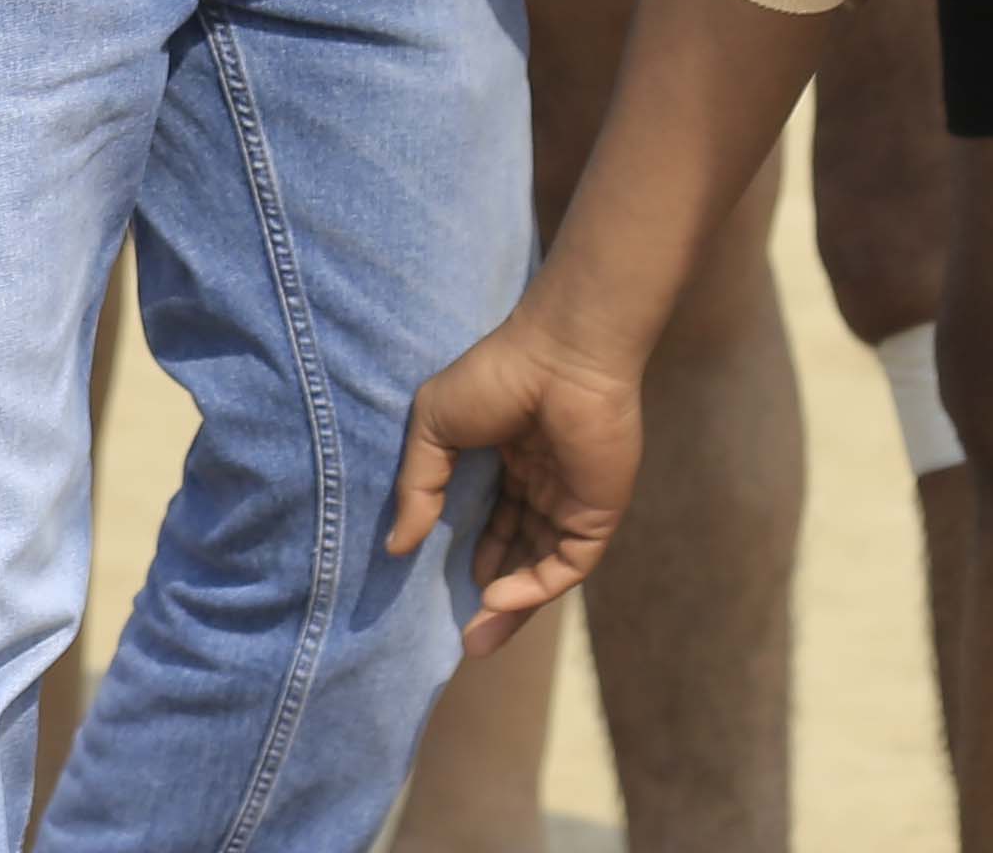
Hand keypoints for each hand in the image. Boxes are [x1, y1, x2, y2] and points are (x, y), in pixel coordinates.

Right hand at [386, 302, 650, 657]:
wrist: (562, 355)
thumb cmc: (496, 377)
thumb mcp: (435, 429)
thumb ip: (418, 488)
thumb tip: (396, 548)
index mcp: (508, 460)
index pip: (490, 522)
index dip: (466, 555)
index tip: (435, 585)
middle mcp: (542, 486)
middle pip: (515, 553)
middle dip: (489, 596)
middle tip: (460, 634)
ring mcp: (570, 502)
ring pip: (539, 568)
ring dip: (510, 606)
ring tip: (475, 637)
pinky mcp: (596, 514)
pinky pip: (566, 565)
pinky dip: (535, 588)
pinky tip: (497, 599)